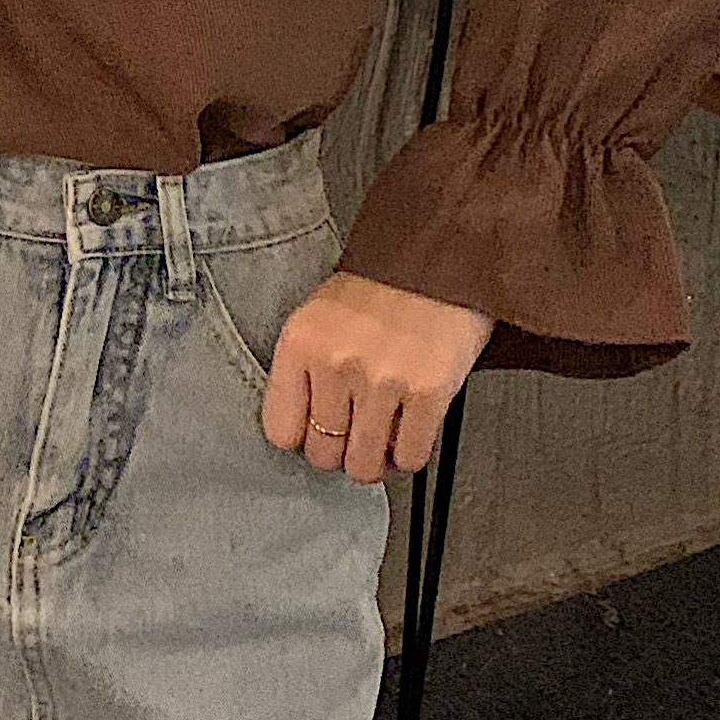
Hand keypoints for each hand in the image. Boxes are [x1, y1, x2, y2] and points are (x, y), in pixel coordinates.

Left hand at [262, 272, 496, 481]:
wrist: (438, 254)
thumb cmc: (380, 285)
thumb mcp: (320, 315)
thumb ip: (305, 369)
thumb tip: (302, 430)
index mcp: (301, 342)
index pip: (280, 431)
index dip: (302, 437)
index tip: (315, 432)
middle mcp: (336, 363)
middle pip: (323, 455)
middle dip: (341, 451)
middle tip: (355, 433)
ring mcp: (382, 380)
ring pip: (364, 466)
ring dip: (374, 458)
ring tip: (382, 434)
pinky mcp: (427, 392)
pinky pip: (409, 457)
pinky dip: (410, 453)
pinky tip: (410, 428)